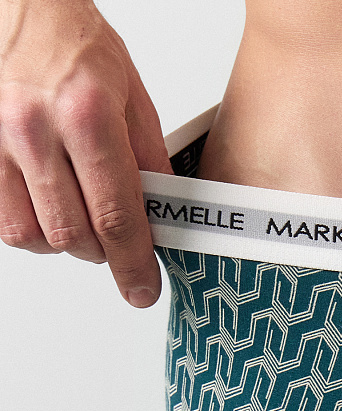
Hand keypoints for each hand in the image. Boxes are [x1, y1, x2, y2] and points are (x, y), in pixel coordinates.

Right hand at [0, 0, 173, 306]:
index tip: (142, 288)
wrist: (19, 7)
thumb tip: (164, 216)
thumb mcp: (132, 97)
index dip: (132, 264)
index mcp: (86, 116)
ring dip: (65, 242)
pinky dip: (33, 228)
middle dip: (103, 252)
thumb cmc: (72, 43)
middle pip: (73, 236)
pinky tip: (48, 205)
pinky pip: (5, 222)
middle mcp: (34, 131)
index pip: (115, 216)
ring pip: (34, 237)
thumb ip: (149, 162)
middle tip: (116, 238)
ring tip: (79, 213)